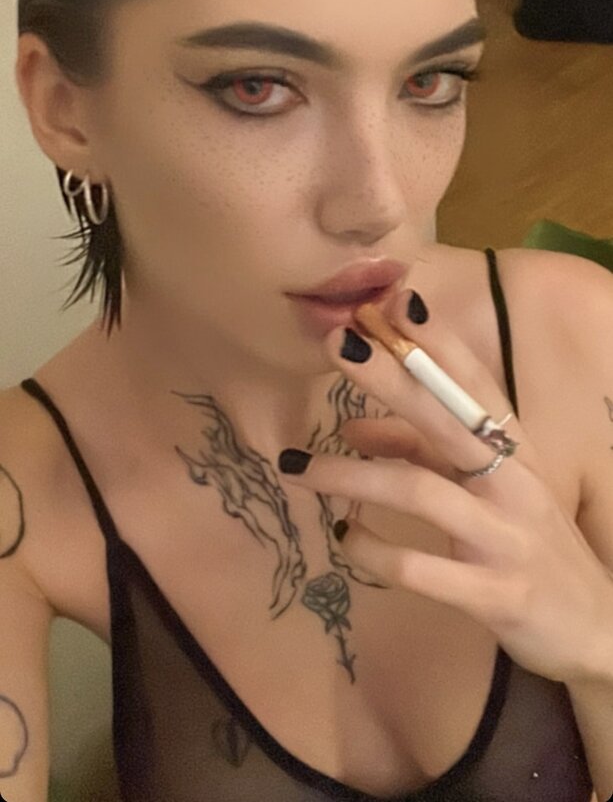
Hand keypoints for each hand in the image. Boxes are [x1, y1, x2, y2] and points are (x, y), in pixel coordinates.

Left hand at [278, 288, 612, 685]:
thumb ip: (421, 454)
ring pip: (423, 490)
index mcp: (515, 450)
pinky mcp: (496, 593)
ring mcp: (507, 537)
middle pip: (446, 418)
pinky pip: (422, 569)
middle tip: (337, 341)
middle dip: (391, 376)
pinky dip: (375, 550)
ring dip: (353, 473)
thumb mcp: (485, 490)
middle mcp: (514, 482)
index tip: (394, 299)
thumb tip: (352, 426)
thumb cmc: (530, 544)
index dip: (437, 342)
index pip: (476, 383)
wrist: (597, 628)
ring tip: (295, 464)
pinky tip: (342, 536)